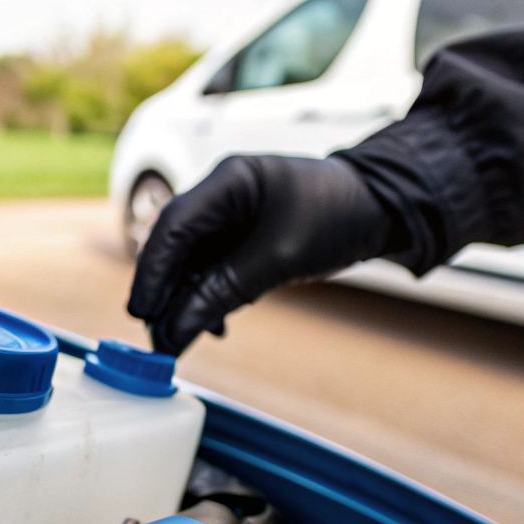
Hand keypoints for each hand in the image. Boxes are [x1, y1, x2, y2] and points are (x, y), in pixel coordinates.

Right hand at [127, 154, 393, 353]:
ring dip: (183, 301)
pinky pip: (211, 270)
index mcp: (228, 182)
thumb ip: (226, 290)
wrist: (381, 209)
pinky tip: (214, 327)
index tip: (142, 314)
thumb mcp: (281, 257)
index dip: (152, 272)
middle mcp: (220, 196)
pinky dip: (207, 298)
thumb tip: (177, 329)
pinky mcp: (241, 239)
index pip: (172, 226)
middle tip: (157, 339)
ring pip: (189, 263)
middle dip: (163, 293)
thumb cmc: (337, 216)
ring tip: (179, 342)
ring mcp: (229, 217)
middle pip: (173, 246)